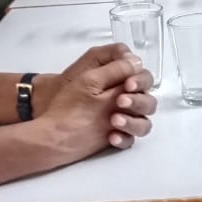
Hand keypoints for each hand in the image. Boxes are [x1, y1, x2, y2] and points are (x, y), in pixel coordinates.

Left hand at [39, 44, 157, 155]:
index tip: (128, 85)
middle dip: (138, 101)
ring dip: (133, 122)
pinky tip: (111, 136)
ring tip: (114, 121)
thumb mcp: (90, 80)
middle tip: (120, 102)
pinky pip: (130, 139)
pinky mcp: (116, 135)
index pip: (143, 77)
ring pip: (143, 122)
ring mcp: (122, 119)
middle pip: (148, 100)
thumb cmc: (66, 101)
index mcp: (117, 82)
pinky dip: (123, 138)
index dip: (140, 80)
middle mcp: (123, 99)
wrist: (53, 129)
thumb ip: (115, 69)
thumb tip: (136, 61)